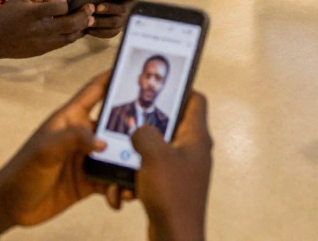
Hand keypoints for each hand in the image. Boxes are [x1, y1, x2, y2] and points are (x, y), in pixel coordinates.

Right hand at [0, 0, 93, 59]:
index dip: (65, 3)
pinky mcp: (43, 51)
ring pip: (70, 37)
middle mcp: (40, 29)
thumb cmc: (7, 15)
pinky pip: (63, 44)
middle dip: (84, 16)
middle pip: (70, 24)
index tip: (67, 1)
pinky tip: (76, 29)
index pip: (58, 7)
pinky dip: (72, 36)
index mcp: (33, 13)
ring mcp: (43, 42)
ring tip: (88, 20)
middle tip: (91, 9)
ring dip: (82, 27)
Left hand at [0, 72, 122, 232]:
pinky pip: (112, 179)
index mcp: (71, 118)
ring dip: (129, 164)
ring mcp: (87, 157)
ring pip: (118, 154)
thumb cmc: (22, 171)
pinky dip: (120, 186)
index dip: (113, 77)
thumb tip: (103, 141)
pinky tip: (120, 196)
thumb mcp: (45, 150)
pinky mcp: (90, 180)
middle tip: (154, 135)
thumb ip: (73, 140)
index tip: (134, 68)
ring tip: (137, 177)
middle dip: (135, 128)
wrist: (10, 206)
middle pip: (116, 124)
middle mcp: (83, 134)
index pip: (96, 90)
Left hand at [86, 0, 143, 38]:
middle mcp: (130, 6)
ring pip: (116, 23)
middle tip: (98, 8)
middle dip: (110, 8)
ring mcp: (124, 19)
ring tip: (89, 20)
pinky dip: (99, 31)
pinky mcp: (117, 29)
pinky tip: (88, 28)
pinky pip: (110, 32)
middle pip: (124, 9)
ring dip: (102, 21)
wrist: (95, 1)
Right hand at [133, 92, 211, 240]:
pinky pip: (150, 172)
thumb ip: (145, 133)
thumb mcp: (154, 155)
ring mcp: (182, 169)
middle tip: (128, 123)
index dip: (179, 90)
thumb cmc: (173, 197)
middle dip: (146, 125)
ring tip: (121, 162)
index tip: (157, 90)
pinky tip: (124, 190)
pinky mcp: (170, 185)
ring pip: (155, 150)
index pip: (195, 100)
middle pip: (170, 124)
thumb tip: (140, 131)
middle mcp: (192, 150)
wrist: (175, 237)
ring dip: (135, 156)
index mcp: (196, 136)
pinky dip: (135, 177)